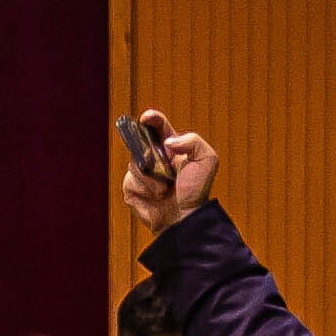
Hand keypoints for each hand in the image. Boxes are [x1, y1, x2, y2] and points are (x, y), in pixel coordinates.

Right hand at [122, 110, 218, 232]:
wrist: (185, 217)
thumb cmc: (196, 190)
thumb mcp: (206, 160)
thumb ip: (192, 141)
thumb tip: (167, 142)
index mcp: (170, 147)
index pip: (158, 127)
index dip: (151, 119)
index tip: (146, 118)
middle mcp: (153, 157)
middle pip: (140, 143)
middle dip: (148, 152)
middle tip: (157, 162)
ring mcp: (141, 173)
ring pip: (134, 163)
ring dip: (151, 177)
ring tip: (165, 188)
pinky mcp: (131, 188)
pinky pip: (129, 181)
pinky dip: (144, 188)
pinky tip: (155, 196)